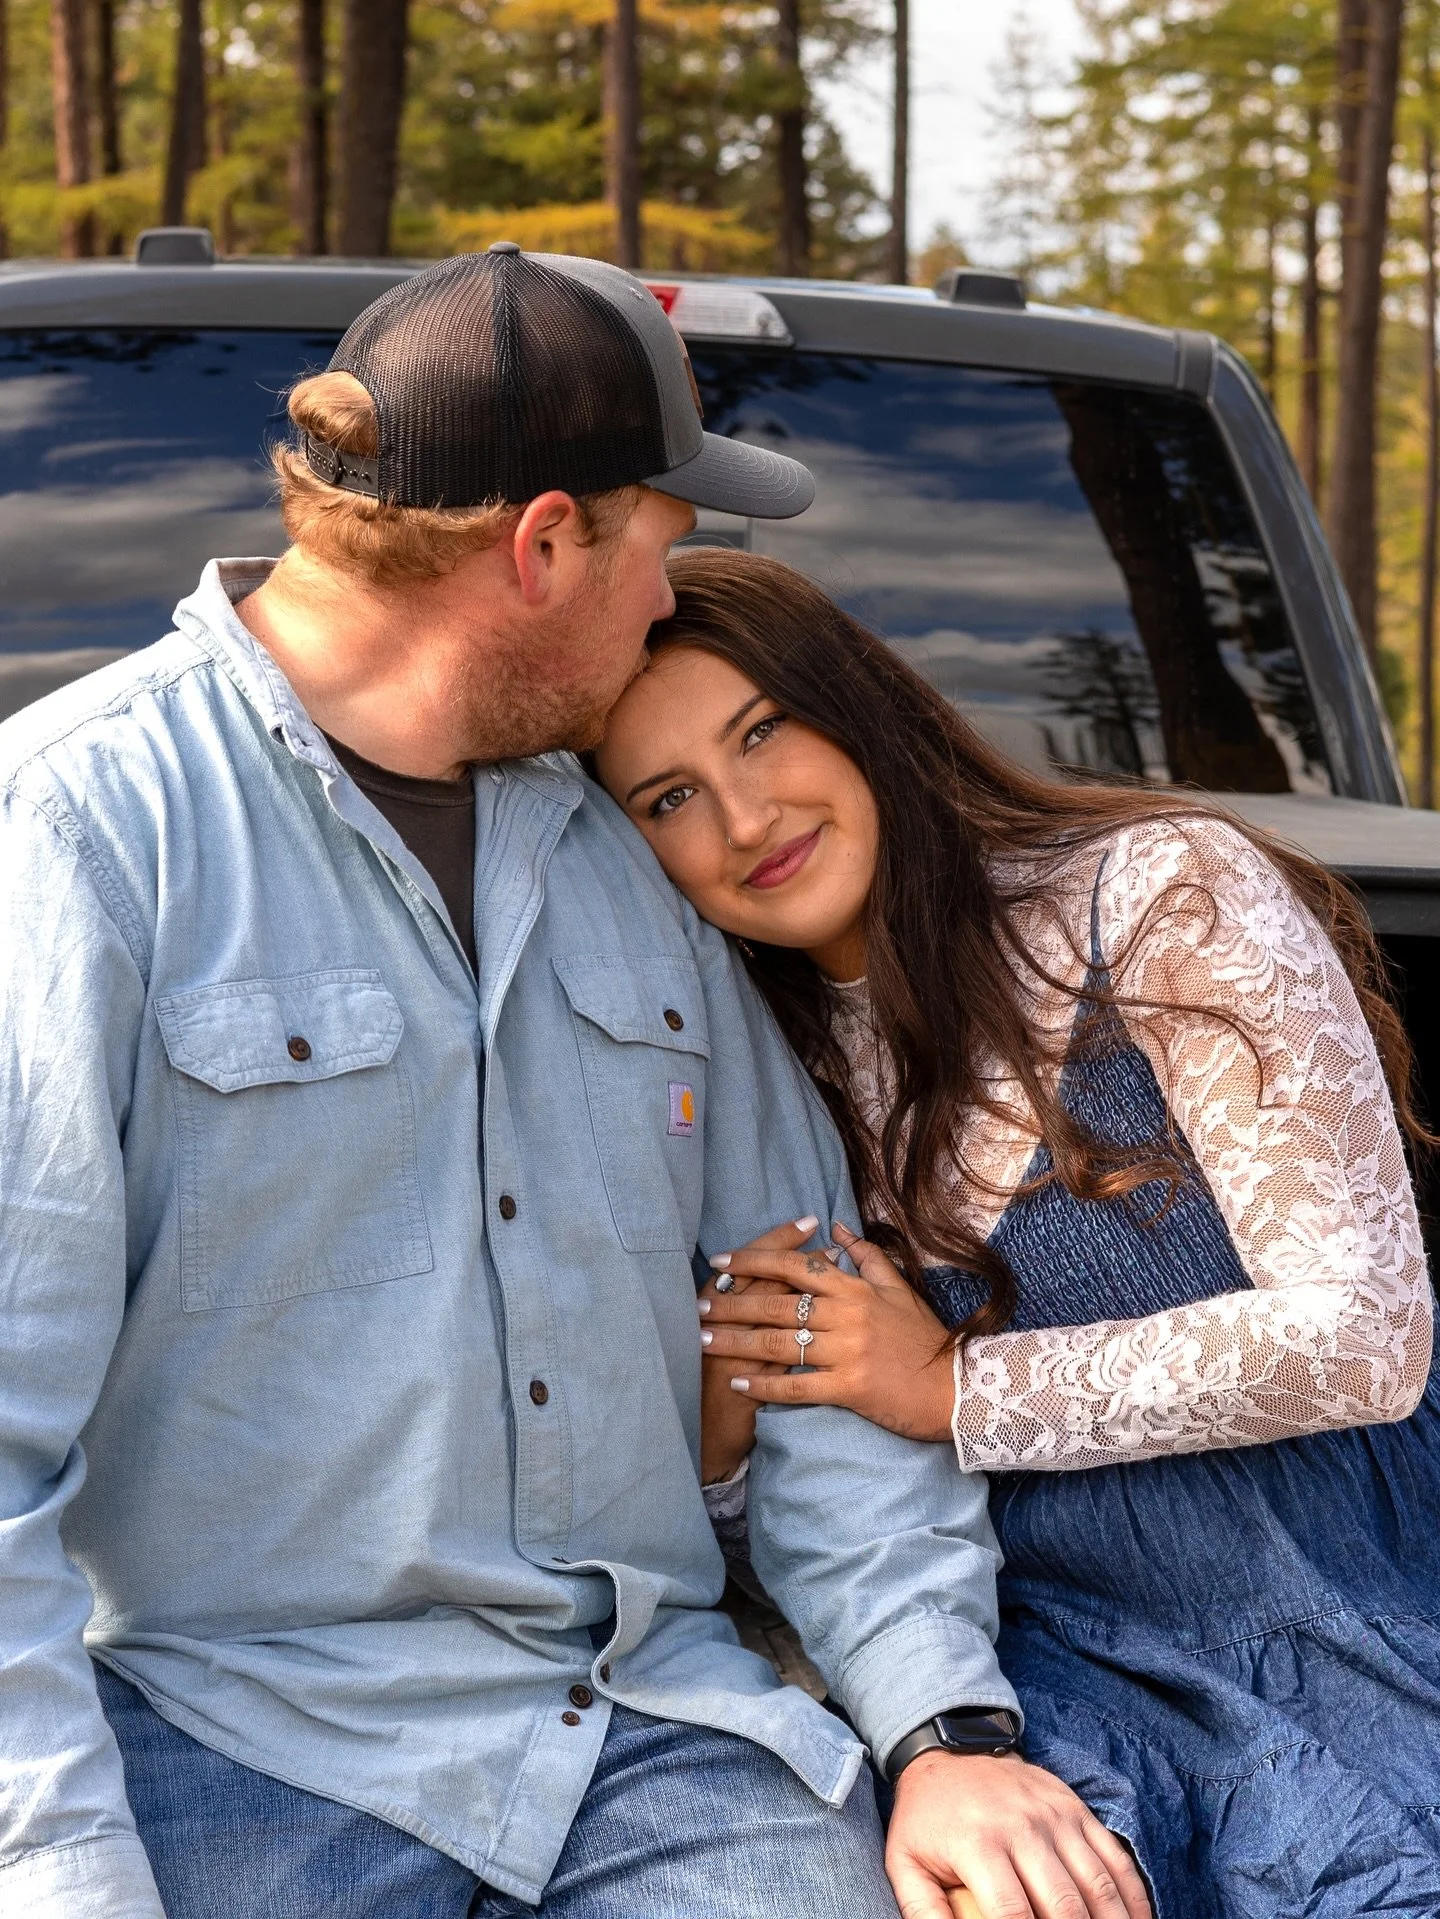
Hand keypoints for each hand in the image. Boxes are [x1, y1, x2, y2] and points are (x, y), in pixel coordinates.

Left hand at [699, 1223, 954, 1442]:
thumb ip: (868, 1257)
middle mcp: (848, 1314)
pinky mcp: (849, 1387)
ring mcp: (847, 1351)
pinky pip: (795, 1385)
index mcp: (856, 1289)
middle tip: (697, 1307)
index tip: (721, 1262)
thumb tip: (837, 1227)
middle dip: (731, 1304)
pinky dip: (763, 1385)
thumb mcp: (901, 1290)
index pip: (795, 1265)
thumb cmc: (926, 1339)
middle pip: (776, 1303)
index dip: (753, 1261)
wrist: (956, 1389)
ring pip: (777, 1342)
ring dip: (736, 1342)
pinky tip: (737, 1383)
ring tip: (705, 1341)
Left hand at [887, 1750, 1151, 1918]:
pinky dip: (1133, 1898)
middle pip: (1065, 1907)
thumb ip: (924, 1912)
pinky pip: (1115, 1857)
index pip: (1013, 1915)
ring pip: (1098, 1886)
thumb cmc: (928, 1819)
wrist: (951, 1751)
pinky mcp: (1076, 1809)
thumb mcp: (905, 1863)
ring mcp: (1055, 1816)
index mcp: (979, 1844)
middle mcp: (1023, 1827)